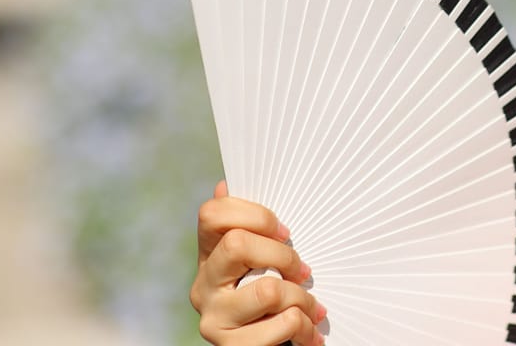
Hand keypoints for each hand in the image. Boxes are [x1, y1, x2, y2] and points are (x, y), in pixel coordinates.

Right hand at [191, 181, 325, 344]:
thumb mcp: (260, 261)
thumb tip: (225, 184)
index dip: (255, 215)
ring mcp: (214, 318)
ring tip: (312, 309)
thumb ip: (249, 227)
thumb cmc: (270, 298)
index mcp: (209, 255)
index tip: (285, 233)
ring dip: (302, 298)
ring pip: (267, 290)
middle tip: (304, 272)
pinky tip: (308, 334)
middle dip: (285, 256)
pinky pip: (281, 325)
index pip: (211, 213)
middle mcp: (203, 285)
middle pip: (237, 243)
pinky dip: (304, 327)